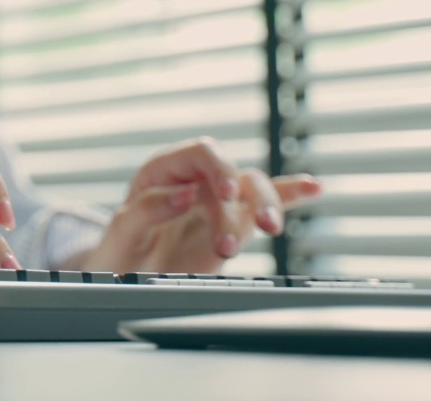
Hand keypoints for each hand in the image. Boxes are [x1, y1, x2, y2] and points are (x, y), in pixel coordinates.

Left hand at [70, 137, 321, 273]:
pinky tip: (314, 189)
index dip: (216, 168)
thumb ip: (147, 210)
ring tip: (269, 230)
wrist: (123, 277)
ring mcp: (215, 202)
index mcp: (164, 171)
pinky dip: (290, 195)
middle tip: (250, 225)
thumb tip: (183, 195)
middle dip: (246, 195)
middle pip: (233, 173)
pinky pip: (263, 206)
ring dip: (264, 209)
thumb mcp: (120, 233)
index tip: (221, 194)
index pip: (200, 153)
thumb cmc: (116, 252)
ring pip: (251, 192)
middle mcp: (194, 180)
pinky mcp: (231, 225)